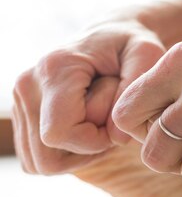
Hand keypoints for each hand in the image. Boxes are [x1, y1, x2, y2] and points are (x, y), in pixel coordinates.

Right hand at [12, 20, 164, 173]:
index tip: (117, 123)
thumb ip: (133, 91)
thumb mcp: (147, 55)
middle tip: (111, 127)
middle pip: (46, 155)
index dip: (95, 141)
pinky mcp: (22, 113)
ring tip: (101, 125)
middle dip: (85, 151)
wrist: (112, 34)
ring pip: (39, 161)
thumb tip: (116, 138)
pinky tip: (89, 130)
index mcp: (55, 69)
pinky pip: (37, 158)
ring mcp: (19, 100)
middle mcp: (27, 85)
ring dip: (76, 154)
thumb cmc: (132, 45)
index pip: (60, 132)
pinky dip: (66, 153)